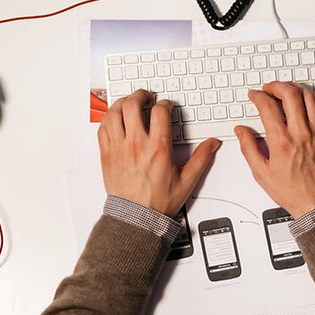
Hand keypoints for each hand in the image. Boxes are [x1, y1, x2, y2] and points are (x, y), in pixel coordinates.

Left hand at [98, 89, 219, 215]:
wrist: (136, 218)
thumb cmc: (157, 202)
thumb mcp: (186, 181)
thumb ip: (201, 159)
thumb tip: (211, 144)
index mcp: (157, 149)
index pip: (160, 112)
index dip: (165, 104)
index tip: (166, 106)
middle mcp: (136, 145)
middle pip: (133, 105)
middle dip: (141, 95)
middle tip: (146, 97)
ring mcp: (118, 149)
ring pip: (114, 113)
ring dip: (122, 103)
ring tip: (129, 103)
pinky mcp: (106, 154)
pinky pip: (103, 128)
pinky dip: (109, 118)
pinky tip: (115, 119)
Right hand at [234, 81, 314, 218]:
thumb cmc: (294, 192)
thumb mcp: (262, 174)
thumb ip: (249, 148)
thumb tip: (242, 131)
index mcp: (282, 142)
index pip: (268, 106)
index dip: (258, 96)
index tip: (255, 96)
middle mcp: (302, 134)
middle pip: (290, 94)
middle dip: (276, 86)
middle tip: (269, 89)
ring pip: (309, 96)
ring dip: (295, 89)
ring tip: (287, 91)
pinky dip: (314, 99)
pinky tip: (307, 102)